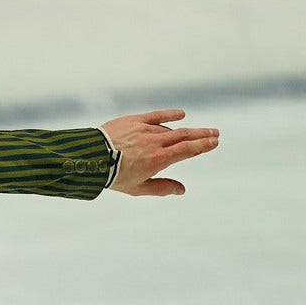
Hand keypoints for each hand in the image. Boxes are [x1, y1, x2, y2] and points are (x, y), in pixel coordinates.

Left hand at [98, 110, 219, 196]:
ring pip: (170, 128)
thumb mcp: (138, 188)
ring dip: (185, 129)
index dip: (202, 146)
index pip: (187, 150)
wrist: (89, 159)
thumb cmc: (112, 176)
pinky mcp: (133, 120)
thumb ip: (161, 188)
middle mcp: (155, 142)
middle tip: (215, 133)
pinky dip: (169, 115)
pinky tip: (181, 114)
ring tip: (195, 132)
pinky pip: (155, 116)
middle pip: (184, 136)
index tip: (214, 142)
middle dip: (202, 135)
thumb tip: (182, 190)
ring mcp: (144, 130)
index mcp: (158, 159)